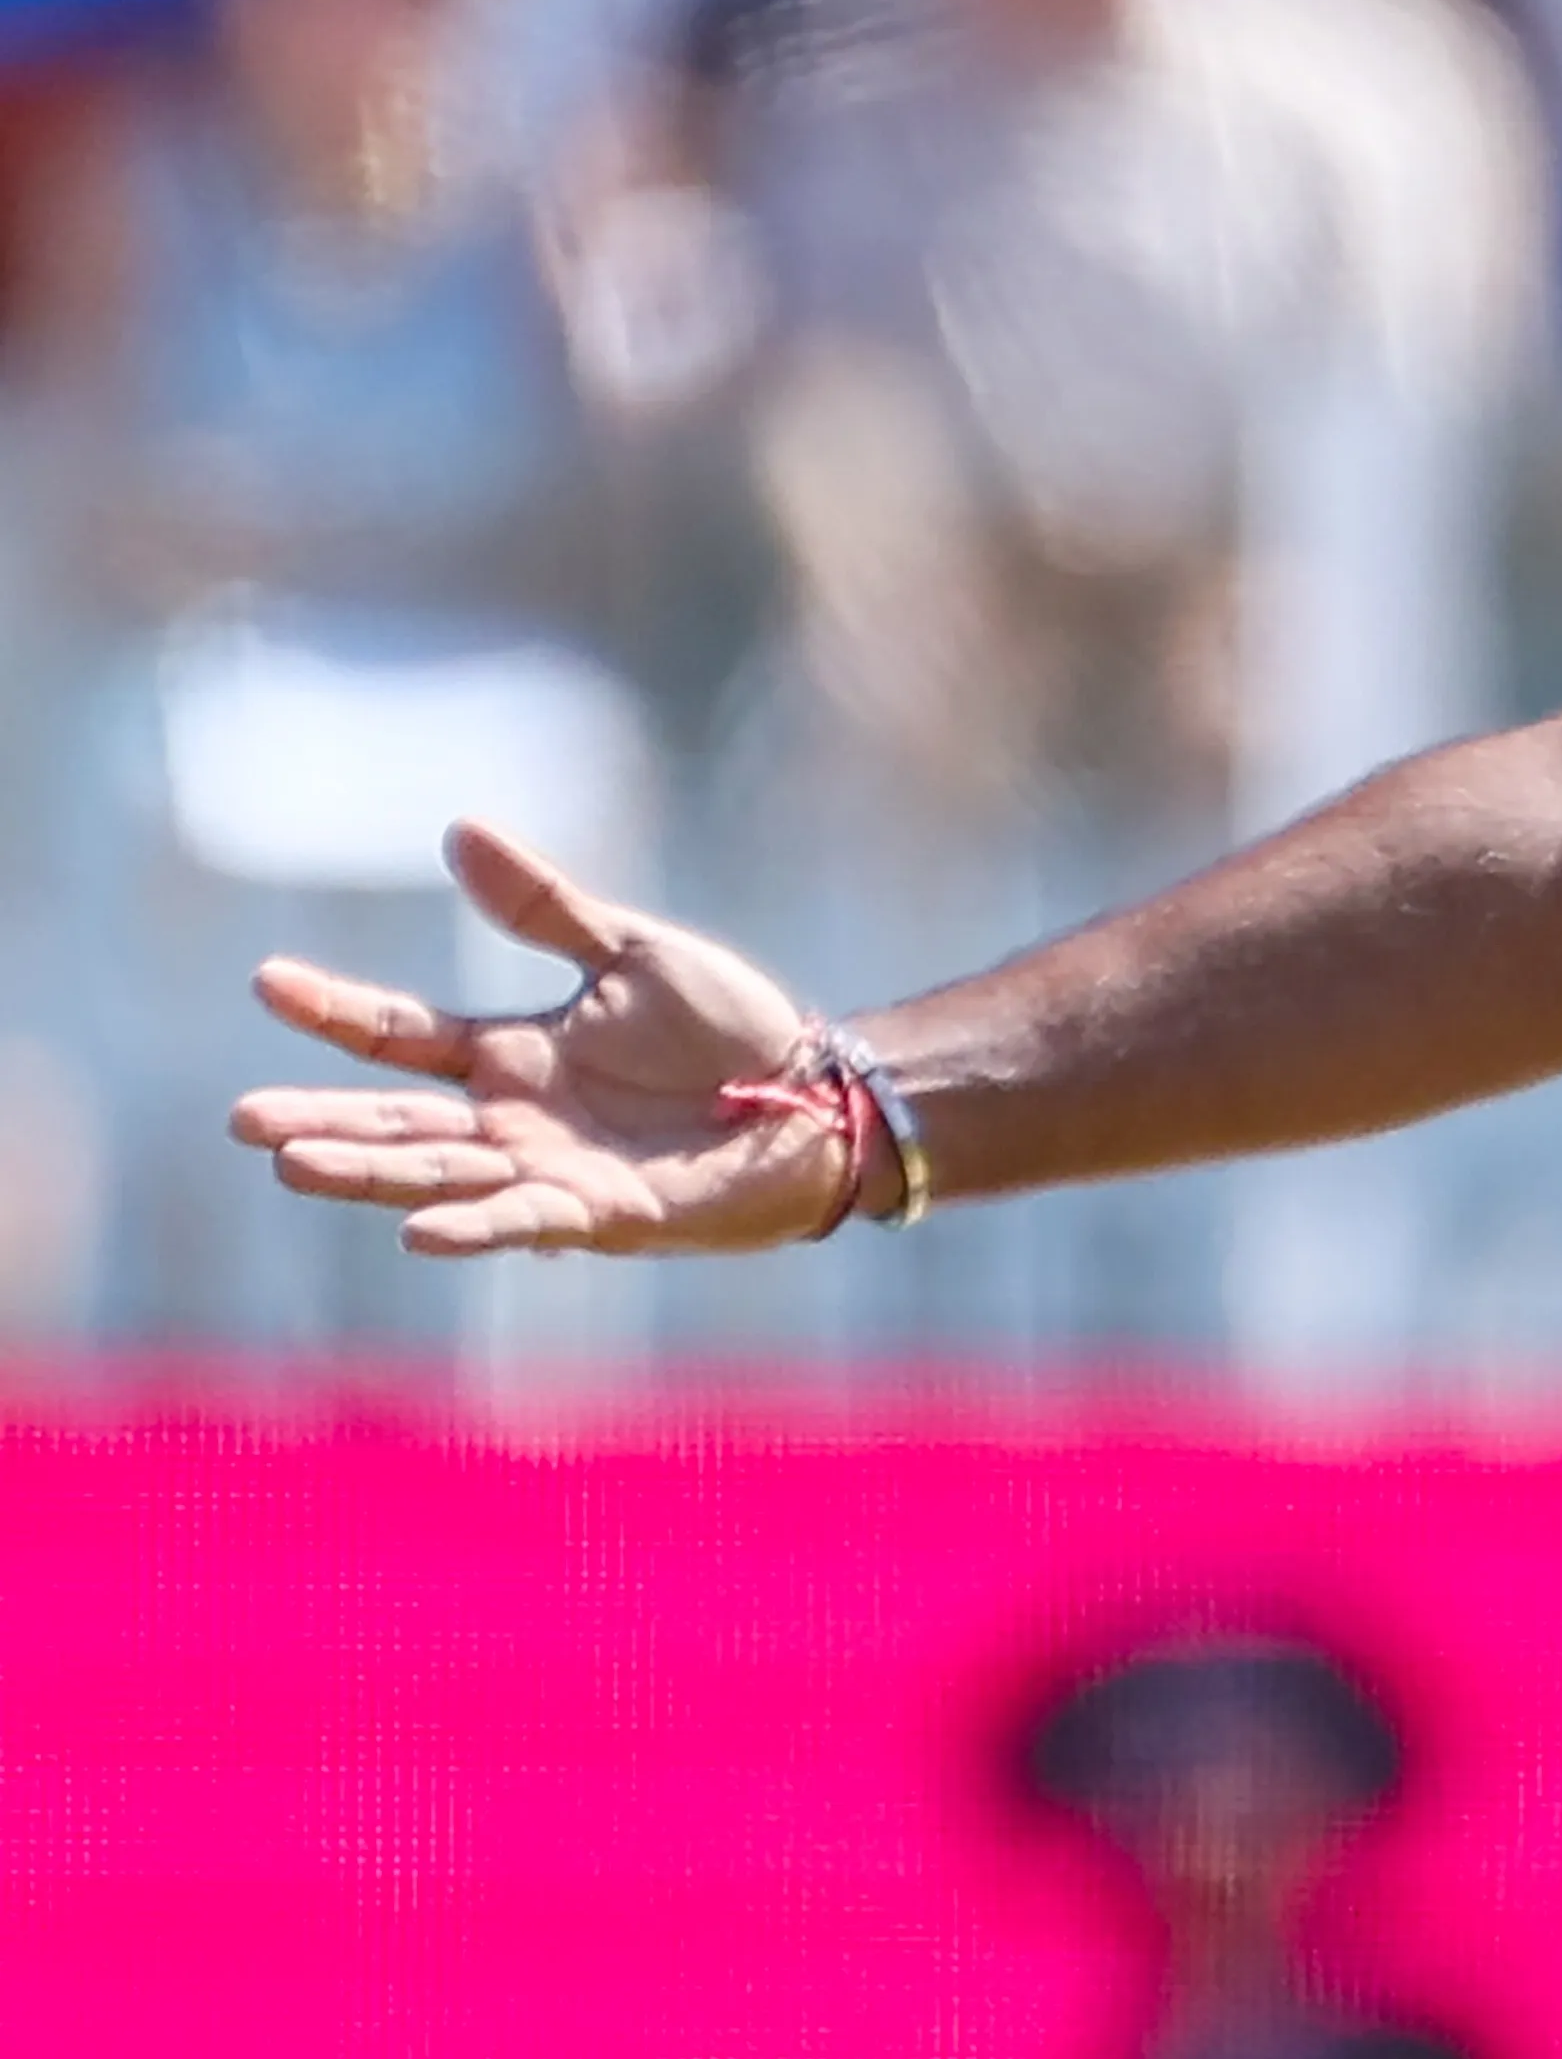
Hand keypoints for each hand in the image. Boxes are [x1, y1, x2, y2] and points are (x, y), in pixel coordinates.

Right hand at [227, 820, 856, 1254]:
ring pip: (438, 1174)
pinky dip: (474, 1225)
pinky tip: (417, 1230)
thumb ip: (544, 907)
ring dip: (368, 1173)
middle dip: (323, 1121)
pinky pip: (525, 1220)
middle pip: (397, 1121)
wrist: (821, 1096)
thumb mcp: (632, 953)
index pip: (402, 1036)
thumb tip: (458, 829)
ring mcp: (550, 1169)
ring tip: (291, 1163)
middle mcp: (514, 1118)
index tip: (265, 980)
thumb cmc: (733, 1030)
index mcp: (513, 1054)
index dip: (335, 1010)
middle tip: (244, 1120)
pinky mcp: (602, 1213)